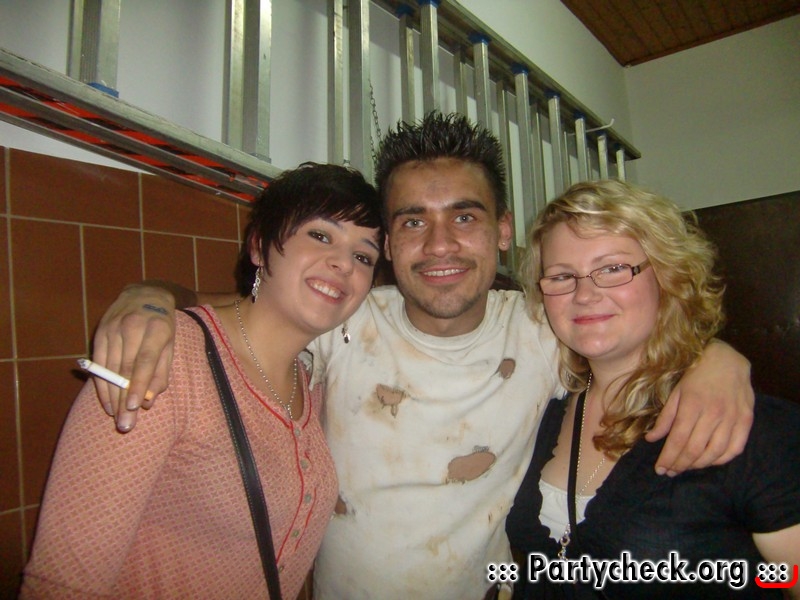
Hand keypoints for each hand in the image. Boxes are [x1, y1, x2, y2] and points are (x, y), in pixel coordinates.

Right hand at [92, 284, 177, 431]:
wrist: (144, 294)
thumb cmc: (162, 325)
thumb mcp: (170, 345)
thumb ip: (162, 373)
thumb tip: (150, 401)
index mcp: (156, 328)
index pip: (145, 361)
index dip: (139, 384)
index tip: (135, 407)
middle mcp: (132, 327)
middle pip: (125, 368)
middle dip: (124, 398)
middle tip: (125, 424)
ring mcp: (112, 328)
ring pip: (109, 368)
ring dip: (111, 396)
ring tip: (116, 419)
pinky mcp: (99, 332)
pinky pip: (98, 364)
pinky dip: (101, 385)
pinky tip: (107, 402)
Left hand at [647, 340, 753, 474]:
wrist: (727, 361)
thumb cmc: (696, 376)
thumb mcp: (676, 392)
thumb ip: (665, 418)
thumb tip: (651, 439)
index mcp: (692, 405)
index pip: (678, 440)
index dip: (668, 458)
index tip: (660, 469)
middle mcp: (713, 414)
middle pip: (694, 449)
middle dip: (679, 465)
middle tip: (670, 472)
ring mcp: (732, 418)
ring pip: (714, 453)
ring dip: (698, 465)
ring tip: (686, 467)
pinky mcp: (746, 421)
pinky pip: (735, 449)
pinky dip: (721, 460)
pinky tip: (709, 461)